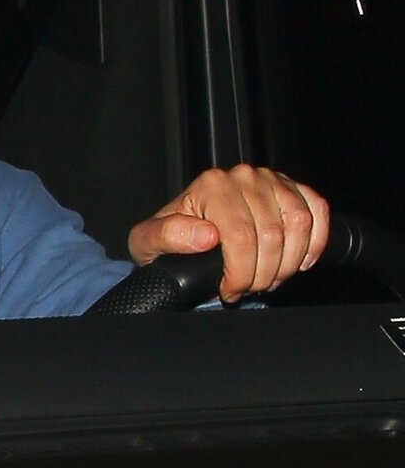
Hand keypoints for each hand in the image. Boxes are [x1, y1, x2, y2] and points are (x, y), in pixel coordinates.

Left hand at [127, 164, 329, 302]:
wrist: (186, 228)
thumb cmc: (170, 237)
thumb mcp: (149, 241)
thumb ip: (166, 236)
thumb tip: (205, 235)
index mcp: (211, 185)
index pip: (239, 236)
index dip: (241, 272)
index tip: (231, 290)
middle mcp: (243, 177)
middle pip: (271, 235)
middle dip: (263, 273)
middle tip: (250, 288)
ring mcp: (271, 180)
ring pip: (298, 225)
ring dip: (288, 262)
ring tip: (269, 278)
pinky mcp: (293, 188)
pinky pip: (318, 211)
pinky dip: (315, 240)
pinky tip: (298, 262)